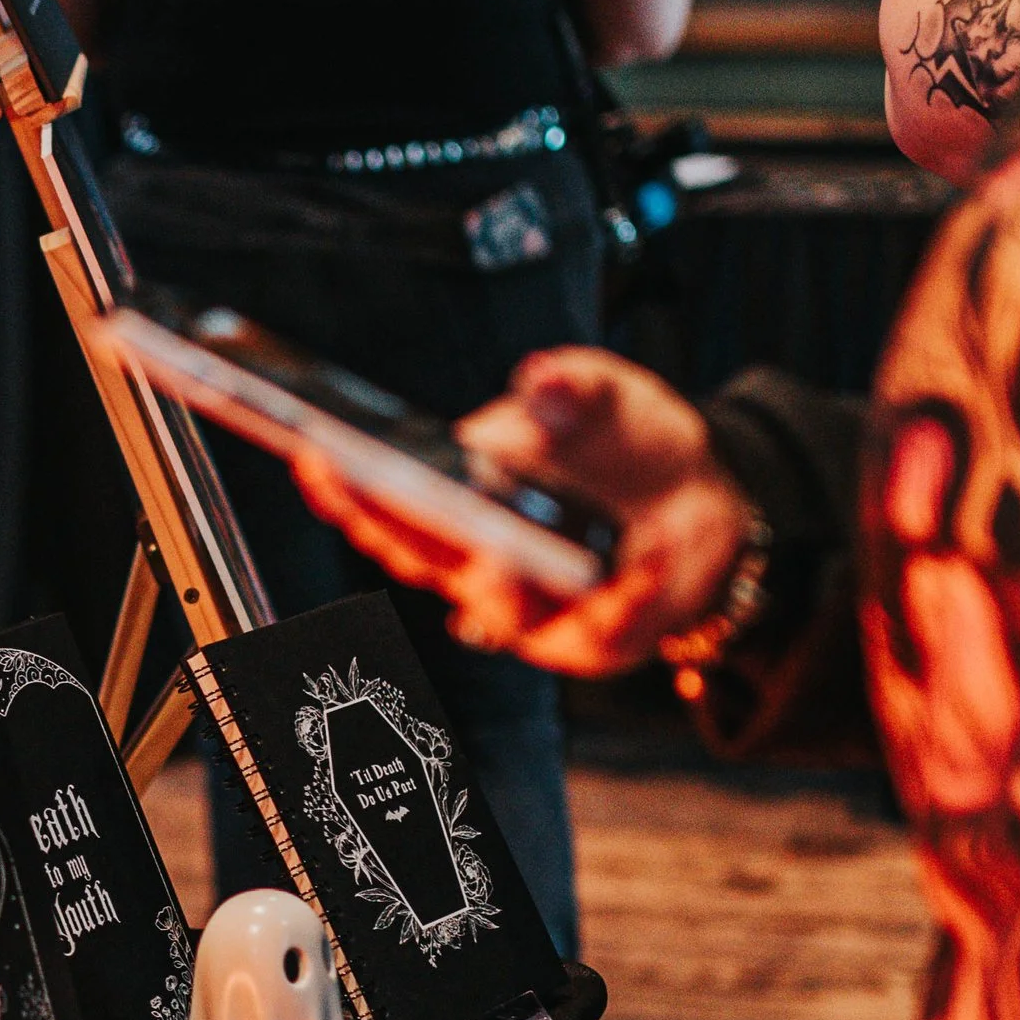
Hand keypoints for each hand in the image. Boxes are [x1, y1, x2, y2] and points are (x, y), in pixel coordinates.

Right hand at [286, 347, 755, 675]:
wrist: (704, 497)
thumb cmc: (626, 445)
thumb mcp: (605, 394)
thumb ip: (573, 385)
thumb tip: (542, 379)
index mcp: (458, 500)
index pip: (385, 503)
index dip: (343, 488)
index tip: (314, 455)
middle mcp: (477, 562)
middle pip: (420, 559)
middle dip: (396, 531)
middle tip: (388, 498)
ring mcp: (529, 609)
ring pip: (494, 607)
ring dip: (496, 582)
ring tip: (502, 554)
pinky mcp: (590, 640)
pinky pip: (601, 626)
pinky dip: (624, 593)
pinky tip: (650, 556)